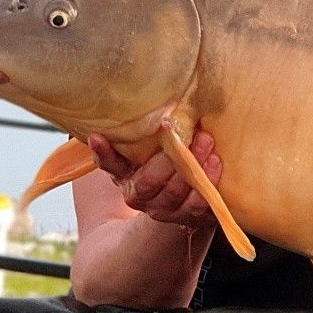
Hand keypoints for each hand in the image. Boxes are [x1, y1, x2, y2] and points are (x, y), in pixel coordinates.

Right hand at [88, 130, 221, 229]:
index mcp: (124, 175)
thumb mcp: (153, 144)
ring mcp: (162, 209)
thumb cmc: (168, 158)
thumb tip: (153, 95)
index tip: (97, 135)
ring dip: (193, 165)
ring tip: (206, 141)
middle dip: (170, 156)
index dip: (102, 152)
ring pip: (175, 191)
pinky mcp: (186, 217)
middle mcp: (138, 195)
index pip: (108, 164)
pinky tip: (215, 162)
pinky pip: (197, 204)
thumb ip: (148, 131)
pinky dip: (208, 181)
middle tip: (187, 133)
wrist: (191, 195)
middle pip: (148, 181)